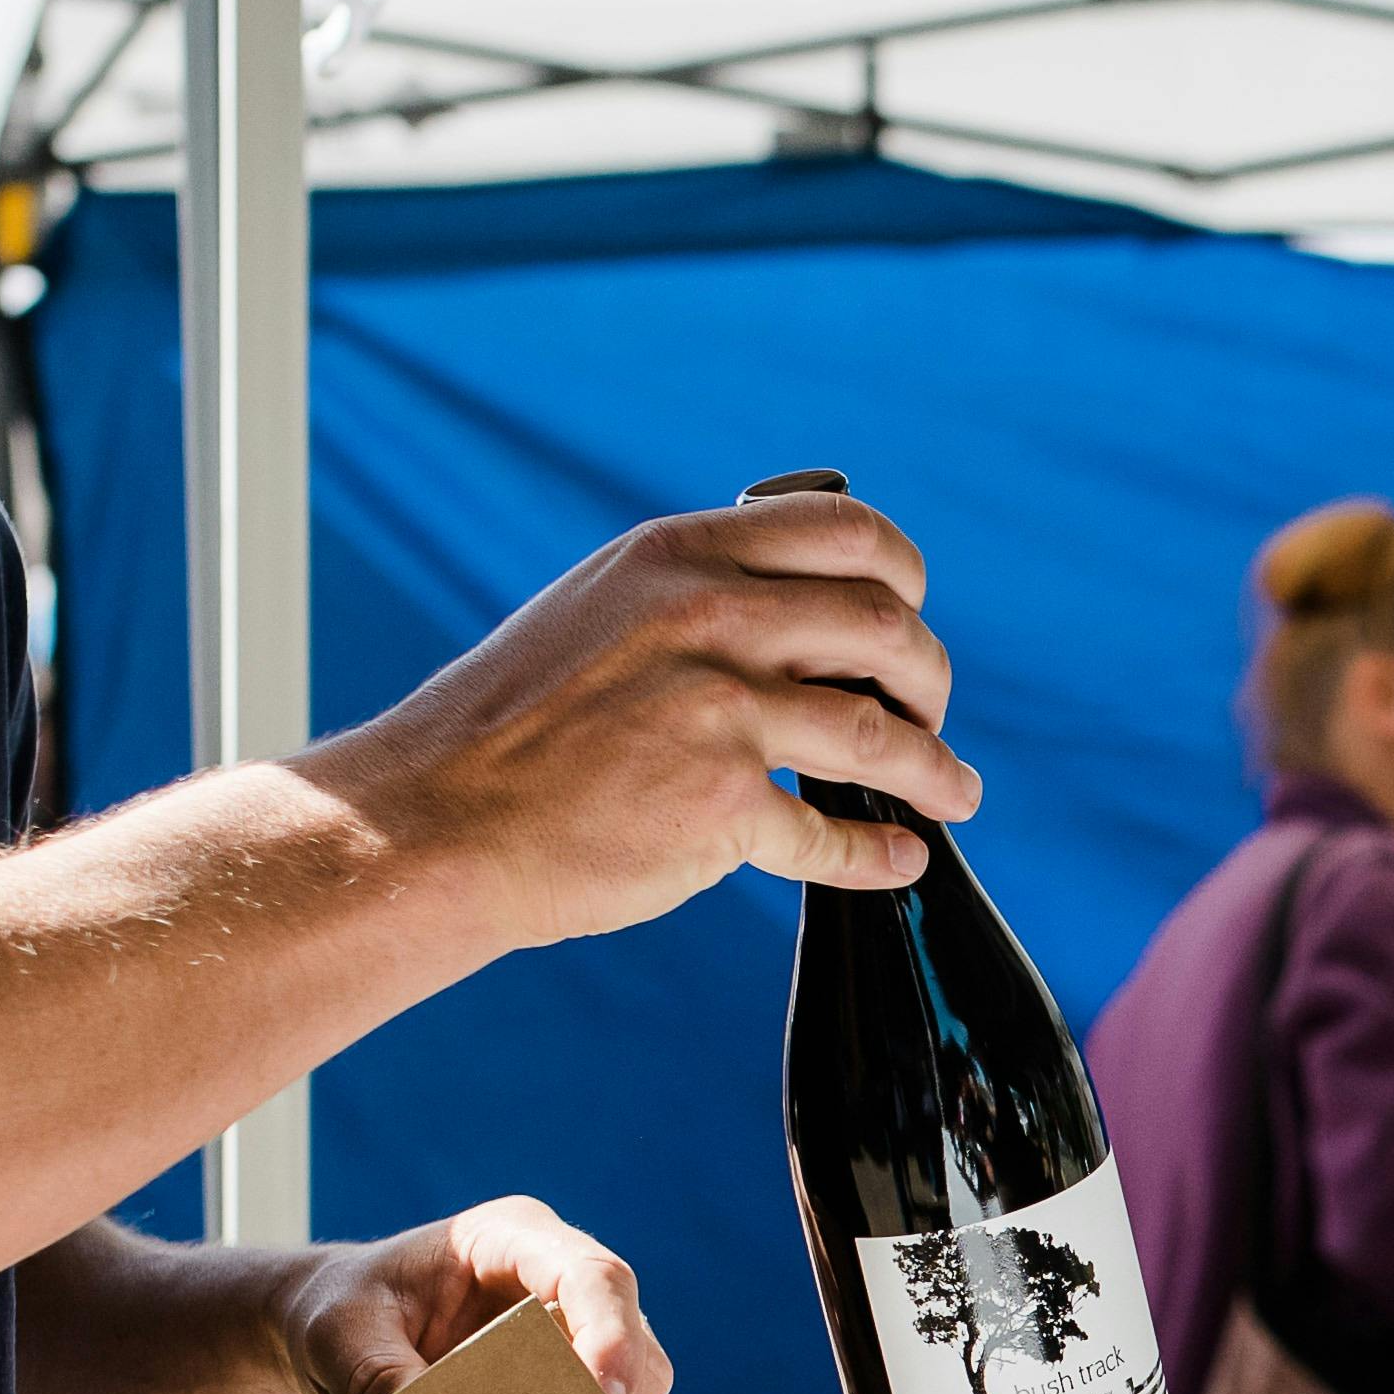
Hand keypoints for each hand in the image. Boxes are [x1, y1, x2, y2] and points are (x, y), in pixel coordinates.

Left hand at [278, 1197, 667, 1393]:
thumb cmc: (338, 1313)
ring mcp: (568, 1329)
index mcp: (511, 1237)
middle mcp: (555, 1278)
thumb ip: (386, 1382)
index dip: (613, 1340)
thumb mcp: (344, 1339)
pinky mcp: (563, 1379)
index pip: (596, 1278)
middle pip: (631, 1340)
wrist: (331, 1332)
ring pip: (628, 1390)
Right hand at [349, 487, 974, 939]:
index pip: (847, 533)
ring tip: (953, 793)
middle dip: (930, 677)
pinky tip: (898, 860)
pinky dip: (879, 854)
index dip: (902, 577)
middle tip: (930, 712)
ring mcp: (720, 712)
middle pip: (887, 629)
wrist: (440, 818)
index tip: (910, 613)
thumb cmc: (512, 725)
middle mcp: (710, 619)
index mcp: (682, 556)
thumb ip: (692, 594)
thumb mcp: (600, 609)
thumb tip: (790, 609)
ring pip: (882, 735)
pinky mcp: (722, 807)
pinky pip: (833, 835)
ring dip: (936, 770)